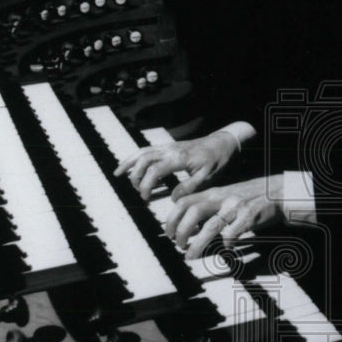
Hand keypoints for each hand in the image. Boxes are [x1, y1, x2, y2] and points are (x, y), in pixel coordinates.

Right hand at [113, 131, 238, 200]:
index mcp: (180, 158)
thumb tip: (173, 198)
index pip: (155, 170)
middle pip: (144, 160)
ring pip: (142, 152)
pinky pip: (146, 149)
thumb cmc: (217, 161)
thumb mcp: (209, 177)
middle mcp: (170, 149)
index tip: (145, 197)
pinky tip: (126, 165)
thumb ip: (190, 187)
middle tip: (140, 192)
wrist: (222, 143)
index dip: (146, 184)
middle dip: (136, 176)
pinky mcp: (167, 146)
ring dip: (130, 164)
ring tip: (119, 175)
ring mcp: (167, 146)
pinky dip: (134, 156)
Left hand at [165, 175, 283, 258]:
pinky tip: (226, 250)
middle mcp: (222, 198)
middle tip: (178, 245)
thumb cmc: (250, 197)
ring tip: (191, 256)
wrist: (278, 192)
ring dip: (197, 244)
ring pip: (210, 226)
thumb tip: (190, 226)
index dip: (172, 218)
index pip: (184, 201)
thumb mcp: (226, 196)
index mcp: (213, 193)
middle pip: (193, 212)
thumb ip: (209, 206)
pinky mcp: (250, 217)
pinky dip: (226, 244)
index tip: (169, 233)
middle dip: (181, 231)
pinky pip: (233, 234)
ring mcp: (236, 207)